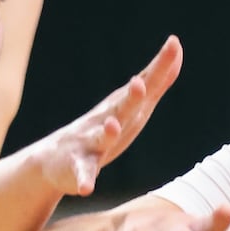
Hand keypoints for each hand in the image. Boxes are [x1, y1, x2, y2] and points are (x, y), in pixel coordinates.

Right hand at [35, 36, 181, 197]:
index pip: (145, 85)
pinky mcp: (77, 169)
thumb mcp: (132, 106)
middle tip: (139, 83)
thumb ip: (155, 82)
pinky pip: (82, 175)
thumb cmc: (101, 131)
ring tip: (113, 126)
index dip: (158, 67)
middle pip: (122, 108)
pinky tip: (87, 187)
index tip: (173, 43)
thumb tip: (176, 51)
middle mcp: (106, 122)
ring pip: (100, 138)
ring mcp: (89, 145)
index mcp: (123, 108)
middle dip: (131, 97)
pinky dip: (84, 180)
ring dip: (107, 132)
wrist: (53, 160)